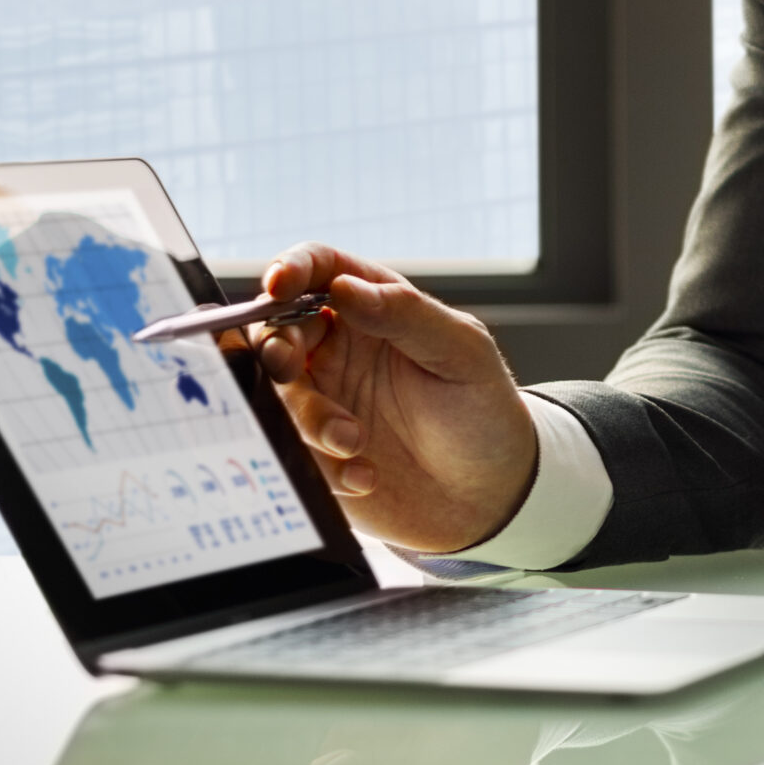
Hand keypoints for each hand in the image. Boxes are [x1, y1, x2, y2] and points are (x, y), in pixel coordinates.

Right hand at [253, 245, 538, 552]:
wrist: (487, 496)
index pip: (322, 270)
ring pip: (277, 393)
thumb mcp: (460, 353)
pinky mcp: (313, 454)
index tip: (276, 286)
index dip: (291, 268)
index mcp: (376, 309)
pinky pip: (288, 452)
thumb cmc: (483, 411)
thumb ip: (405, 314)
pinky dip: (319, 465)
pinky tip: (364, 476)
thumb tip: (344, 286)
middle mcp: (341, 350)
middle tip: (291, 372)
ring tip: (355, 442)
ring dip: (306, 417)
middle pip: (279, 331)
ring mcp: (324, 401)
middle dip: (278, 350)